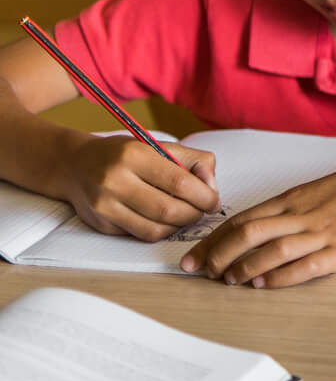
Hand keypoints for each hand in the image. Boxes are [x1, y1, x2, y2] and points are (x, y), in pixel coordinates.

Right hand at [57, 137, 218, 241]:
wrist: (75, 165)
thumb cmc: (125, 154)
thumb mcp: (158, 145)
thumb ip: (192, 160)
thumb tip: (211, 187)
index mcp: (134, 155)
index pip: (179, 183)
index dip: (204, 196)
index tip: (214, 201)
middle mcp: (116, 181)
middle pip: (168, 210)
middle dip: (194, 214)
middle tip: (203, 211)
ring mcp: (105, 206)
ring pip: (155, 229)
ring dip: (179, 226)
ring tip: (186, 215)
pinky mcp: (101, 225)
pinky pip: (140, 235)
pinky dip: (160, 231)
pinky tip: (164, 220)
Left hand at [180, 149, 335, 287]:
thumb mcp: (319, 189)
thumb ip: (293, 208)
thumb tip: (263, 230)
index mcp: (295, 198)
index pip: (243, 219)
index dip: (213, 240)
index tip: (193, 256)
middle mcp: (303, 214)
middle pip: (248, 233)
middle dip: (218, 254)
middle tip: (200, 271)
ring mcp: (324, 231)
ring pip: (271, 249)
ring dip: (244, 267)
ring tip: (228, 281)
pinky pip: (306, 265)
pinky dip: (280, 277)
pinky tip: (265, 284)